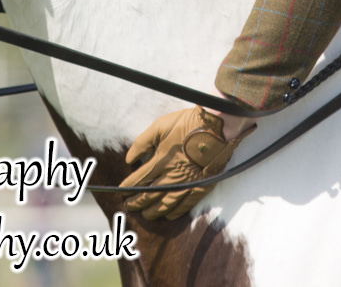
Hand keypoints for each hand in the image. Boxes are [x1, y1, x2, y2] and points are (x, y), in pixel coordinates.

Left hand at [119, 106, 251, 219]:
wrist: (218, 128)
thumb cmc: (187, 124)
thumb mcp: (160, 126)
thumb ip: (142, 143)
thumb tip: (129, 159)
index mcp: (161, 161)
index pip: (140, 180)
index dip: (129, 187)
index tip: (122, 191)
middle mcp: (172, 176)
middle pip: (150, 195)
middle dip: (138, 202)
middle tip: (129, 206)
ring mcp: (187, 184)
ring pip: (166, 204)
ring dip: (154, 211)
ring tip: (146, 215)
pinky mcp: (201, 187)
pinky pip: (186, 205)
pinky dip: (175, 212)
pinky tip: (168, 215)